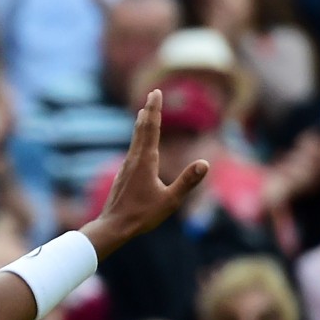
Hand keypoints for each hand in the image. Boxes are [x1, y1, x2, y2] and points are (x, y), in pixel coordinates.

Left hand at [81, 90, 208, 258]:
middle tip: (152, 94)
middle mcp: (134, 159)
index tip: (155, 92)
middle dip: (148, 111)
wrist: (113, 226)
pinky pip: (132, 150)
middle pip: (141, 129)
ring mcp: (126, 167)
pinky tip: (138, 145)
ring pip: (135, 140)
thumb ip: (187, 181)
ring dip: (141, 124)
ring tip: (143, 113)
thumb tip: (205, 163)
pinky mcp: (124, 175)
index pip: (151, 128)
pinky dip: (137, 139)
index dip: (154, 109)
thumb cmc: (142, 215)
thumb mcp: (170, 200)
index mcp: (145, 161)